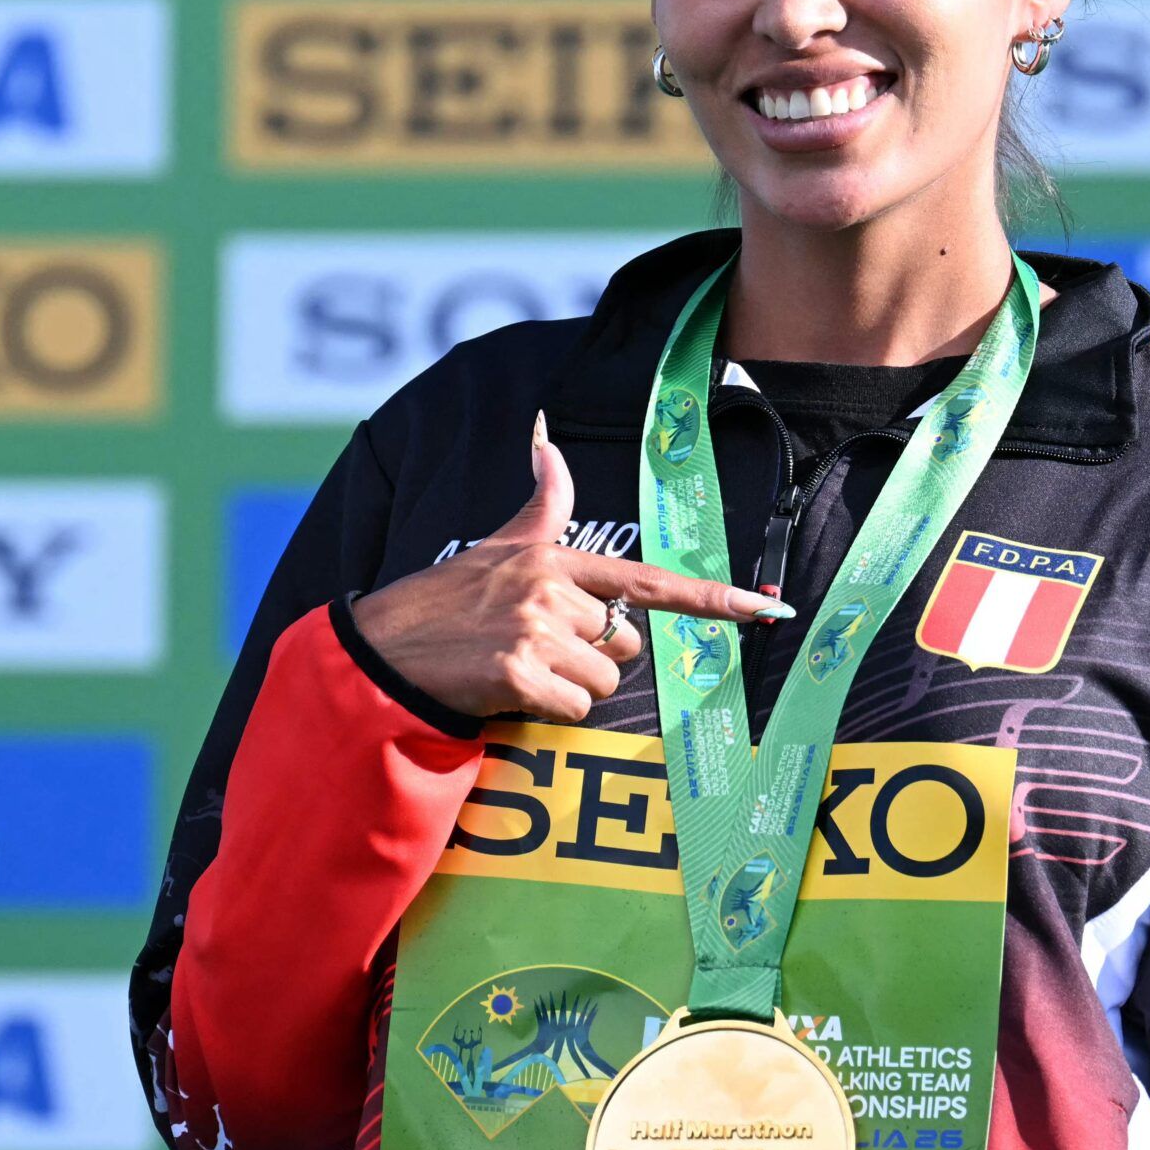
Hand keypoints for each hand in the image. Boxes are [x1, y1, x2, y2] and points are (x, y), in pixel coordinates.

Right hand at [349, 410, 793, 721]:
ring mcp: (537, 631)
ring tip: (518, 670)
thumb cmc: (444, 601)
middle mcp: (552, 590)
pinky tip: (509, 692)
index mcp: (554, 559)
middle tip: (536, 651)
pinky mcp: (521, 673)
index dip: (713, 599)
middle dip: (592, 658)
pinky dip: (547, 711)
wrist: (384, 650)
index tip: (765, 610)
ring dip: (568, 688)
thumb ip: (540, 504)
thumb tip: (547, 438)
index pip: (646, 579)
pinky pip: (574, 708)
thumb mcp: (496, 545)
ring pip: (602, 681)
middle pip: (625, 644)